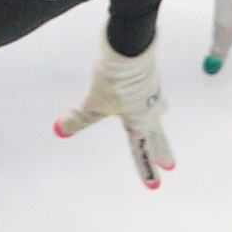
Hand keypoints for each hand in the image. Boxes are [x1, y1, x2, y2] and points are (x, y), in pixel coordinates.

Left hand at [55, 43, 176, 189]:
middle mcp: (150, 108)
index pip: (141, 150)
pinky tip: (143, 91)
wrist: (131, 45)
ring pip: (156, 110)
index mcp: (140, 121)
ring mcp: (152, 91)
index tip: (154, 185)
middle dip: (162, 150)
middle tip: (170, 164)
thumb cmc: (117, 78)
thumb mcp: (93, 102)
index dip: (146, 169)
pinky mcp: (148, 75)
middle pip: (157, 134)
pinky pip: (149, 91)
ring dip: (157, 120)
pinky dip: (148, 96)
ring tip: (157, 120)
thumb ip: (79, 117)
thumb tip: (61, 130)